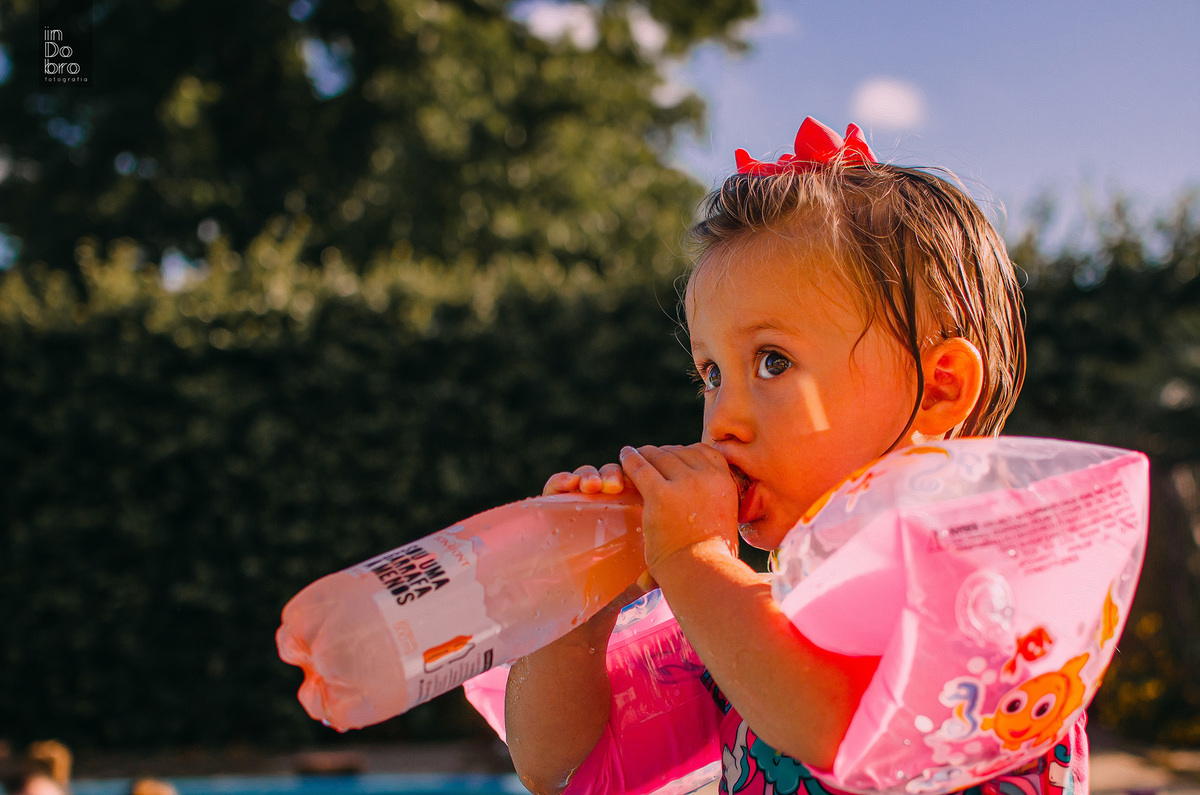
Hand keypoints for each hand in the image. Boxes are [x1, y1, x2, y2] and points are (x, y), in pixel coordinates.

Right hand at [541, 461, 653, 639]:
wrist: (589, 607)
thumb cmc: (620, 586)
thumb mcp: (643, 574)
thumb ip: (656, 571)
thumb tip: (653, 576)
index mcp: (632, 508)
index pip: (637, 480)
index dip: (638, 475)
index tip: (638, 483)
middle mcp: (606, 500)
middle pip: (612, 474)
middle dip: (613, 473)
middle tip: (614, 486)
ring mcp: (579, 501)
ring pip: (586, 475)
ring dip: (589, 474)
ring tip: (592, 486)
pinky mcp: (553, 506)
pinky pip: (556, 485)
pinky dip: (561, 479)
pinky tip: (567, 484)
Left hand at [619, 444, 739, 575]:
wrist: (703, 574)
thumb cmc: (712, 558)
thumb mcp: (725, 520)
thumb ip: (716, 503)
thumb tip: (703, 502)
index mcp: (725, 482)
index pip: (704, 451)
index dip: (685, 452)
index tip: (673, 457)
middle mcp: (707, 477)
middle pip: (679, 452)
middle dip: (663, 454)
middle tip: (649, 458)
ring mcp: (684, 483)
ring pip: (659, 456)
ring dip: (645, 454)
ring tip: (634, 455)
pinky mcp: (660, 494)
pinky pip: (640, 467)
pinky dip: (630, 459)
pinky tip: (624, 455)